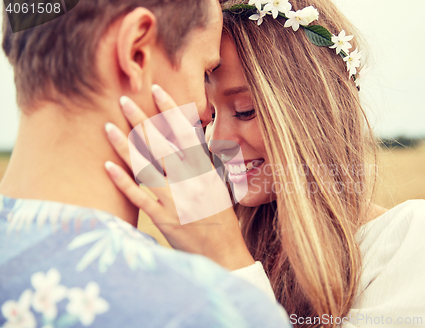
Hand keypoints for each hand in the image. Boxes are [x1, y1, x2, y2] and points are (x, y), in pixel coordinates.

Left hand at [104, 85, 253, 269]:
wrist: (224, 252)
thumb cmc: (220, 218)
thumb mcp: (217, 185)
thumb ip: (201, 163)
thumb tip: (187, 141)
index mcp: (205, 170)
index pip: (185, 132)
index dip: (169, 110)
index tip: (156, 90)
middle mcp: (190, 181)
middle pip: (161, 144)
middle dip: (141, 120)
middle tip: (124, 100)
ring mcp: (175, 200)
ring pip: (146, 166)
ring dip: (125, 145)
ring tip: (107, 126)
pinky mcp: (163, 218)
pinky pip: (139, 196)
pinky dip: (123, 181)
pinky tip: (107, 165)